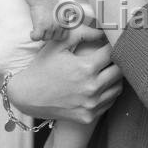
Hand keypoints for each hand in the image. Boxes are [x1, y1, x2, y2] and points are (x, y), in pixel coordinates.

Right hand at [7, 24, 122, 124]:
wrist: (26, 96)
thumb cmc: (42, 67)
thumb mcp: (58, 45)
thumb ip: (82, 33)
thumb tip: (103, 30)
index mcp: (86, 68)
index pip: (113, 52)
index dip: (113, 45)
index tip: (110, 43)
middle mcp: (91, 88)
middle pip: (121, 71)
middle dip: (118, 61)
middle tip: (111, 56)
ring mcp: (91, 105)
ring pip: (118, 87)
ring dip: (115, 77)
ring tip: (106, 70)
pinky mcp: (88, 117)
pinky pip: (110, 102)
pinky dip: (108, 93)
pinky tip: (99, 85)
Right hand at [29, 0, 67, 40]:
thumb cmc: (51, 3)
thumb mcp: (62, 13)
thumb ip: (62, 22)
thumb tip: (60, 28)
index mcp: (64, 23)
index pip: (63, 36)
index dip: (56, 35)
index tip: (51, 31)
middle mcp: (58, 26)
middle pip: (52, 38)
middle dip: (47, 34)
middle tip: (42, 28)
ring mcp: (50, 26)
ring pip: (44, 38)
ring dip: (40, 34)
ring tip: (37, 27)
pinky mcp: (41, 26)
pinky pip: (36, 37)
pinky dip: (33, 36)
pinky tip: (32, 31)